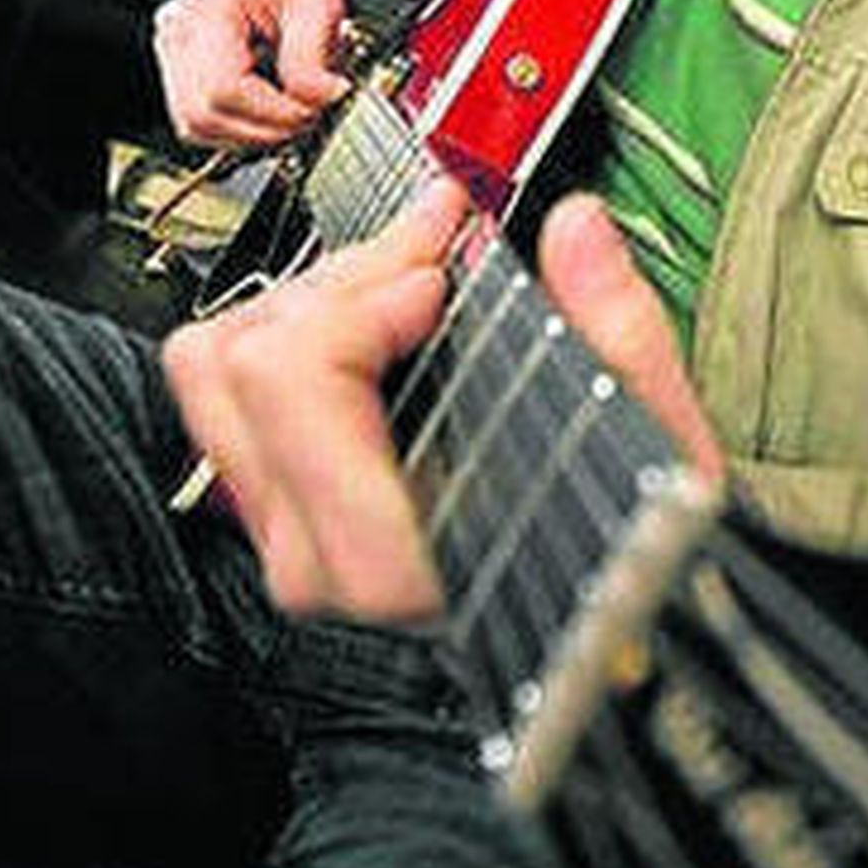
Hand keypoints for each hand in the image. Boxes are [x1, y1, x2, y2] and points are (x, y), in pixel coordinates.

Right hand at [154, 0, 350, 146]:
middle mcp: (178, 33)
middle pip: (202, 115)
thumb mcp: (319, 3)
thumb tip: (323, 104)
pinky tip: (268, 109)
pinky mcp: (179, 69)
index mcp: (208, 9)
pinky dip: (237, 125)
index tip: (313, 110)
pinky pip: (199, 118)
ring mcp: (172, 53)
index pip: (224, 89)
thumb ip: (314, 61)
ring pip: (196, 126)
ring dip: (248, 133)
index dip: (273, 114)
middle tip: (306, 118)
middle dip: (261, 130)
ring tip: (289, 112)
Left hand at [163, 183, 721, 624]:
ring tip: (403, 283)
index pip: (292, 375)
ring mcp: (290, 542)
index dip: (365, 294)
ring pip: (215, 371)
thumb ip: (615, 332)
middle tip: (436, 246)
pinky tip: (382, 322)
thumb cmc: (629, 558)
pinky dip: (299, 336)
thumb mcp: (652, 447)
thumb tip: (574, 231)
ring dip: (312, 302)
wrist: (607, 635)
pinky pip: (232, 400)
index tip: (443, 277)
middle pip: (243, 355)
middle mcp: (317, 561)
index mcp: (394, 557)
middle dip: (348, 275)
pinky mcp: (287, 520)